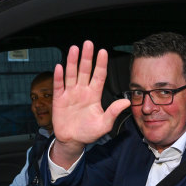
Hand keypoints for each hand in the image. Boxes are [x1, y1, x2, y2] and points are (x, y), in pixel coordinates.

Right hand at [50, 40, 130, 167]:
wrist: (73, 141)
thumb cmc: (89, 133)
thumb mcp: (104, 124)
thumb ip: (113, 112)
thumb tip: (126, 102)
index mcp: (94, 95)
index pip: (99, 76)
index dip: (101, 64)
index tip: (103, 52)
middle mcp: (82, 91)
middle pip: (85, 71)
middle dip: (87, 57)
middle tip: (88, 43)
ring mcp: (70, 94)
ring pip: (71, 74)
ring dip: (72, 62)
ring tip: (74, 49)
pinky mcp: (59, 99)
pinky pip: (58, 86)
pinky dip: (58, 77)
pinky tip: (60, 67)